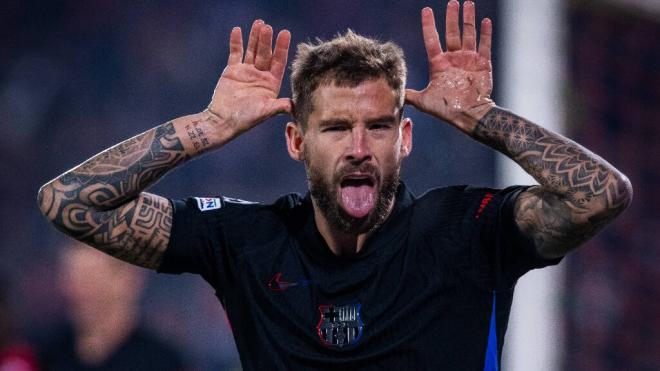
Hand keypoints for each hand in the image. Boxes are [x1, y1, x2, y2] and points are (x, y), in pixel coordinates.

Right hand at [207, 20, 291, 135]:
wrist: (223, 121)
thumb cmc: (245, 119)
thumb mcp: (265, 111)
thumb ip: (279, 106)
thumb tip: (294, 106)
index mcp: (271, 83)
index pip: (279, 61)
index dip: (282, 48)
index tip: (285, 33)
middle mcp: (260, 75)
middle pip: (265, 53)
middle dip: (267, 40)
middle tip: (268, 27)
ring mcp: (246, 72)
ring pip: (252, 50)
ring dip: (255, 37)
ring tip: (259, 23)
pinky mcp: (232, 70)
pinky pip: (235, 53)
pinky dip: (236, 42)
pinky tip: (237, 30)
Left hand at [406, 1, 494, 133]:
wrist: (468, 116)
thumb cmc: (446, 109)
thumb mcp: (423, 101)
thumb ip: (410, 94)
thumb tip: (394, 93)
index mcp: (438, 64)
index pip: (432, 40)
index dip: (429, 25)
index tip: (426, 10)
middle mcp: (453, 59)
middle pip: (452, 32)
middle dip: (451, 17)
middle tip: (452, 2)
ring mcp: (468, 60)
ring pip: (468, 34)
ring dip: (468, 19)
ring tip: (468, 3)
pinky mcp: (483, 64)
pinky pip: (484, 45)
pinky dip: (485, 33)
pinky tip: (485, 20)